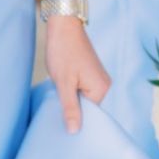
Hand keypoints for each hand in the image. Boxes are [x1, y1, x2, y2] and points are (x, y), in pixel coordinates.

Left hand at [43, 17, 109, 132]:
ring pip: (83, 100)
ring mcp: (98, 78)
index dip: (74, 121)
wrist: (64, 26)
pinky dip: (71, 93)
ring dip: (70, 101)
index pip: (90, 116)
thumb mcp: (64, 83)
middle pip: (88, 108)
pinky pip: (82, 91)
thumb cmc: (63, 52)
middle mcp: (104, 84)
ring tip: (55, 101)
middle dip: (72, 111)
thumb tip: (75, 131)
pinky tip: (59, 92)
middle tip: (54, 114)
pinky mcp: (90, 74)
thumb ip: (70, 108)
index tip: (59, 126)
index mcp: (101, 89)